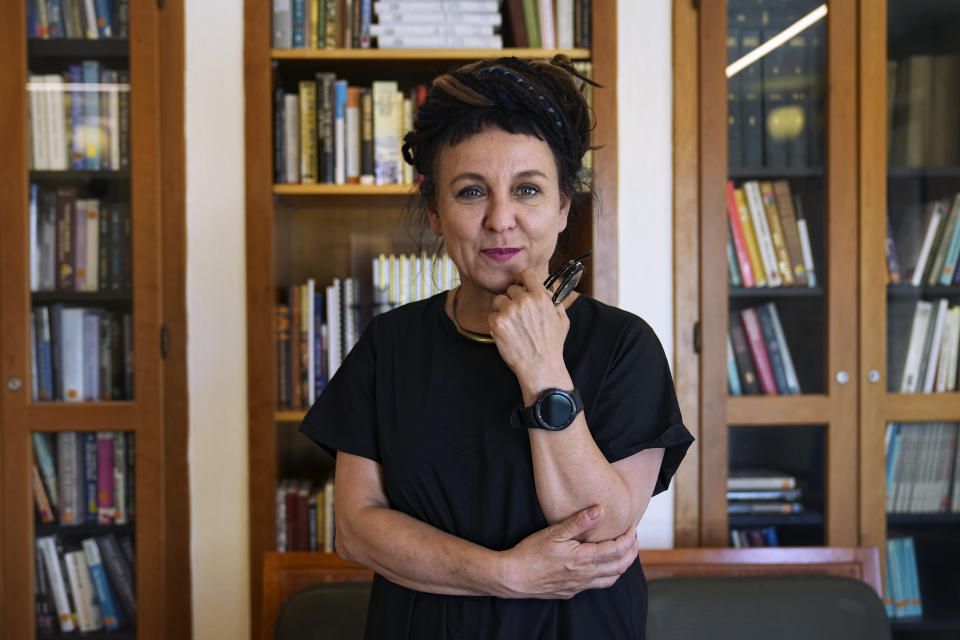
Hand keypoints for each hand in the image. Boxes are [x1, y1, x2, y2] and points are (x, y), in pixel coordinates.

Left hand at [489, 269, 569, 391]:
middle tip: (519, 316)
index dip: (522, 279)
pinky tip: (507, 334)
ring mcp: (508, 312)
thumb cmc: (552, 345)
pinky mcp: (497, 323)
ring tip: (513, 326)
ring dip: (503, 310)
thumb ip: (554, 301)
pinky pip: (492, 315)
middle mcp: (524, 301)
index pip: (527, 274)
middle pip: (511, 289)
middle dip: (514, 300)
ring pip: (499, 301)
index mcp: (541, 297)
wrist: (540, 367)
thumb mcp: (562, 319)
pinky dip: (497, 324)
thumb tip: (546, 289)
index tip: (520, 284)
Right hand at [498, 505, 638, 599]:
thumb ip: (579, 522)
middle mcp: (585, 575)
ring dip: (622, 566)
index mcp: (583, 559)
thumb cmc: (530, 553)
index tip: (633, 528)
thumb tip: (600, 510)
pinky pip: (597, 585)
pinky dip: (608, 575)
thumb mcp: (554, 532)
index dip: (628, 539)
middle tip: (634, 539)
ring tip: (624, 553)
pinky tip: (602, 567)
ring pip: (610, 579)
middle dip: (631, 553)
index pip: (616, 550)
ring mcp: (578, 586)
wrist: (513, 577)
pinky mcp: (570, 592)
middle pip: (619, 567)